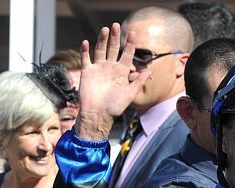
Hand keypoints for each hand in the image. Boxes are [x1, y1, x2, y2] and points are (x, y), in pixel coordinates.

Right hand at [75, 23, 150, 140]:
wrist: (98, 115)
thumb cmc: (115, 107)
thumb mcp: (130, 94)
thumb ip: (138, 82)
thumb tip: (149, 71)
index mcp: (122, 72)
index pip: (127, 54)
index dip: (130, 44)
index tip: (133, 33)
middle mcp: (110, 68)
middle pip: (113, 49)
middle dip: (115, 38)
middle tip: (116, 25)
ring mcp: (98, 69)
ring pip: (100, 50)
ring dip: (102, 40)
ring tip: (105, 29)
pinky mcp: (88, 72)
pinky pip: (86, 59)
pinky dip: (85, 50)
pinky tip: (86, 42)